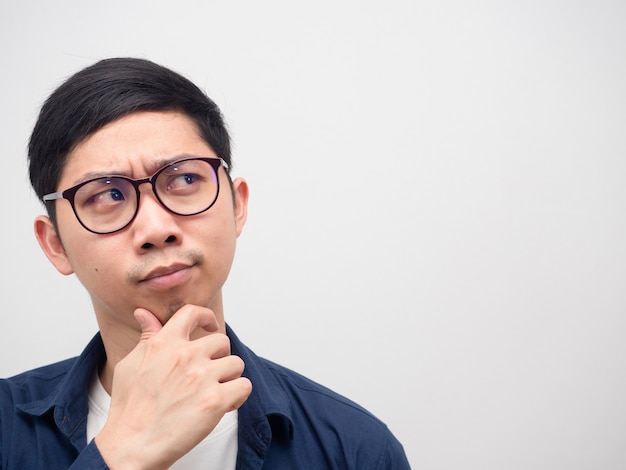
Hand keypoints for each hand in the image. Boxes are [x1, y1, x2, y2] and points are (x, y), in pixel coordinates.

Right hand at [94, 305, 251, 468]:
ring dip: (229, 378)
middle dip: (219, 357)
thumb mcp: (131, 364)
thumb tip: (144, 313)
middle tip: (208, 375)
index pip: (192, 313)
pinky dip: (237, 396)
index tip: (210, 326)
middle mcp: (185, 355)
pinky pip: (244, 386)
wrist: (131, 445)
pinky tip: (223, 405)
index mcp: (164, 343)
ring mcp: (202, 377)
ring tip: (213, 393)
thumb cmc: (130, 408)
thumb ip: (146, 337)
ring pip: (236, 364)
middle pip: (222, 341)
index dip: (206, 317)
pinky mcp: (215, 400)